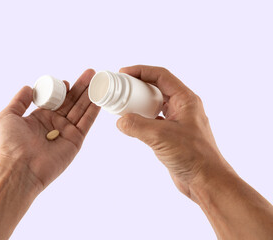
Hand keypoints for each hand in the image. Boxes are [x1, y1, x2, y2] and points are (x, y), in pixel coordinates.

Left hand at [0, 69, 99, 189]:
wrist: (20, 167)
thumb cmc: (10, 144)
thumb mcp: (7, 116)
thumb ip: (19, 101)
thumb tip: (28, 87)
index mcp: (39, 118)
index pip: (56, 100)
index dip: (62, 90)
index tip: (67, 81)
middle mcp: (54, 124)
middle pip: (71, 102)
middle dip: (81, 88)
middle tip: (91, 74)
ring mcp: (66, 132)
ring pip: (81, 109)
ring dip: (90, 95)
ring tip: (99, 81)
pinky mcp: (75, 140)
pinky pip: (86, 122)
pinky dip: (94, 110)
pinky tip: (99, 98)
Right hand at [116, 65, 233, 198]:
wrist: (206, 181)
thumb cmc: (192, 156)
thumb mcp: (160, 137)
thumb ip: (137, 126)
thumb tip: (120, 121)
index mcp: (186, 100)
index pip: (161, 76)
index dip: (141, 71)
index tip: (123, 73)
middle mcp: (183, 107)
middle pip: (157, 87)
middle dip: (138, 85)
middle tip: (121, 87)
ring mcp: (178, 121)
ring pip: (155, 103)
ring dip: (139, 102)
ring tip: (123, 103)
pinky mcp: (172, 134)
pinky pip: (154, 119)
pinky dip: (142, 118)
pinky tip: (131, 123)